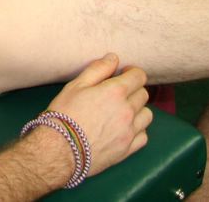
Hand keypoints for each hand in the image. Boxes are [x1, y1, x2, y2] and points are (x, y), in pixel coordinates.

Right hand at [43, 54, 152, 178]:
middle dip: (134, 89)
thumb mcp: (76, 85)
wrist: (60, 150)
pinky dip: (138, 130)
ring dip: (138, 110)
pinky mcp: (127, 149)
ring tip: (124, 111)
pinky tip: (125, 129)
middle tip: (119, 93)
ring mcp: (129, 131)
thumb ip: (98, 69)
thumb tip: (114, 58)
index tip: (124, 74)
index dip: (132, 72)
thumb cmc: (64, 114)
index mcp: (116, 92)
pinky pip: (144, 136)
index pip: (139, 76)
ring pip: (147, 115)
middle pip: (143, 94)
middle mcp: (127, 110)